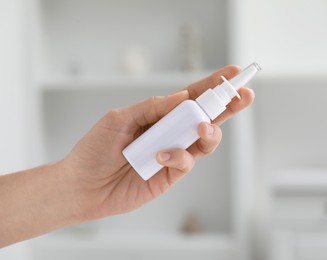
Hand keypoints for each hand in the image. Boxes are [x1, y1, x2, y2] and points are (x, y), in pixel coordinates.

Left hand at [60, 65, 254, 220]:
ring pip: (204, 141)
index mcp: (159, 116)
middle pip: (206, 117)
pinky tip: (160, 155)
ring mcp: (173, 154)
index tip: (233, 74)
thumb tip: (182, 97)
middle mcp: (170, 133)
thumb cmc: (94, 151)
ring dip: (209, 131)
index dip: (212, 87)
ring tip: (202, 125)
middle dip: (227, 106)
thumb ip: (151, 107)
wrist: (82, 186)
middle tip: (243, 95)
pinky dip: (178, 156)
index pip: (191, 98)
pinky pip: (186, 162)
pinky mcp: (170, 175)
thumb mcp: (119, 119)